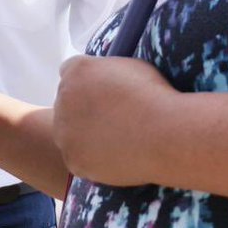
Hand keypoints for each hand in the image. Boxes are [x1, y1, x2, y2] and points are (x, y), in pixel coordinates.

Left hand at [53, 55, 177, 186]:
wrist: (165, 134)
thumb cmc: (154, 96)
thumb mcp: (129, 66)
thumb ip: (107, 71)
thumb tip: (106, 80)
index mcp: (77, 70)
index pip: (70, 72)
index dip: (88, 84)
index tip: (104, 95)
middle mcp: (63, 97)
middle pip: (66, 104)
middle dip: (84, 110)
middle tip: (113, 121)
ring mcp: (65, 131)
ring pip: (69, 133)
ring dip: (85, 136)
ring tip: (117, 142)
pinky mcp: (73, 159)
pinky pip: (78, 159)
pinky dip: (93, 160)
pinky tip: (115, 158)